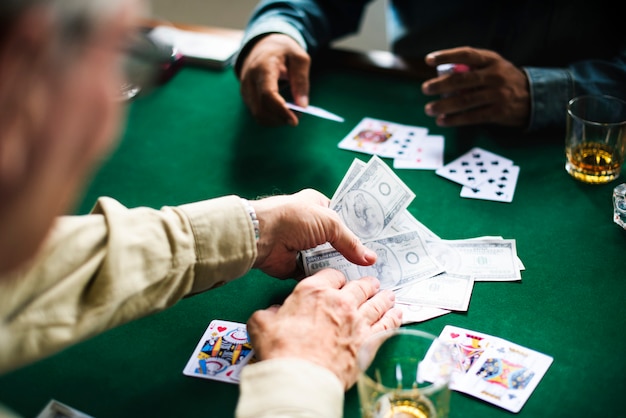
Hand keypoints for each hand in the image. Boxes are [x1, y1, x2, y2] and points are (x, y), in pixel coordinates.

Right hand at [238, 34, 310, 125]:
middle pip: (261, 109)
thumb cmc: (283, 51)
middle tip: (297, 116)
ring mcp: (245, 90)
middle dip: (280, 118)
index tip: (295, 121)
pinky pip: (257, 114)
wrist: (263, 45)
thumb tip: (302, 106)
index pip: (268, 94)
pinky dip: (271, 118)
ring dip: (276, 120)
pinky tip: (281, 112)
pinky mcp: (246, 96)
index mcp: (263, 68)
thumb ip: (301, 81)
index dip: (281, 110)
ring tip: (291, 113)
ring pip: (258, 115)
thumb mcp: (299, 58)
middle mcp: (249, 80)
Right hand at [247, 269, 402, 388]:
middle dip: (366, 284)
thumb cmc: (281, 351)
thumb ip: (269, 313)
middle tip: (371, 283)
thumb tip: (273, 312)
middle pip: (359, 286)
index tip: (337, 281)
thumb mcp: (262, 324)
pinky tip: (398, 314)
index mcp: (313, 292)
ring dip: (384, 297)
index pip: (331, 275)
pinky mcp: (369, 341)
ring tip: (389, 295)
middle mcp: (339, 302)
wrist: (300, 378)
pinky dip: (394, 317)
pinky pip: (387, 324)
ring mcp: (358, 321)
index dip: (335, 277)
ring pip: (377, 303)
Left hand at [251, 189, 375, 278]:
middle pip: (337, 240)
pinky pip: (316, 274)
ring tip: (366, 278)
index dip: (359, 229)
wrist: (262, 236)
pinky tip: (345, 286)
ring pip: (328, 259)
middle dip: (353, 251)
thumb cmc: (295, 218)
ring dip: (341, 267)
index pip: (343, 217)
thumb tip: (370, 259)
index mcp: (317, 205)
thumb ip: (350, 242)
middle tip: (376, 265)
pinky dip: (326, 279)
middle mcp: (311, 225)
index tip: (378, 242)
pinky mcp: (296, 265)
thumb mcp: (330, 223)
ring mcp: (303, 246)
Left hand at [421, 46, 529, 127]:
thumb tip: (441, 76)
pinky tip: (442, 120)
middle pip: (462, 80)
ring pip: (465, 101)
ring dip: (443, 105)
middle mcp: (495, 75)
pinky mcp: (498, 112)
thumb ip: (473, 68)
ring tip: (429, 109)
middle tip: (425, 89)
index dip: (446, 56)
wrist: (533, 97)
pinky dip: (454, 120)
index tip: (429, 60)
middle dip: (440, 85)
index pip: (466, 54)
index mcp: (491, 60)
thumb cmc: (503, 80)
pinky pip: (472, 117)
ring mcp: (497, 94)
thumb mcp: (493, 66)